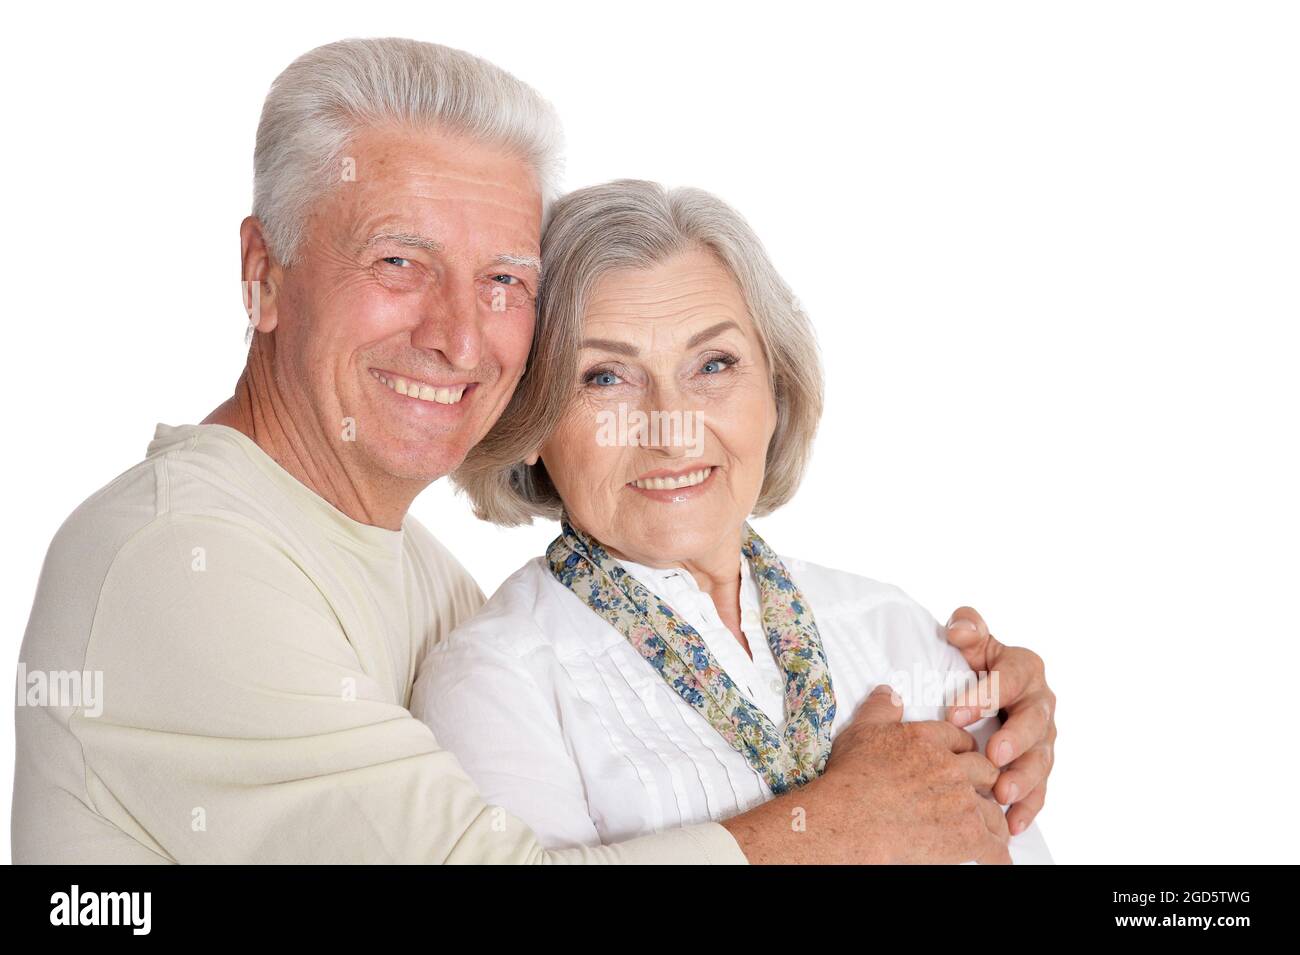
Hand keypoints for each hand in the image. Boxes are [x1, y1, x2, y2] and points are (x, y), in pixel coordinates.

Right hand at [722, 685, 1010, 863]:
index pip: (960, 738)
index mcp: (928, 739)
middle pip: (985, 770)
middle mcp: (951, 767)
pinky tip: (998, 859)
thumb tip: (889, 691)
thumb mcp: (861, 730)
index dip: (964, 749)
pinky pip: (995, 846)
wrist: (852, 818)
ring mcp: (962, 802)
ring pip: (994, 809)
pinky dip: (998, 855)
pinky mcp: (967, 836)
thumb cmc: (852, 776)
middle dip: (986, 781)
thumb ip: (881, 708)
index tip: (964, 758)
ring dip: (993, 819)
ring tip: (990, 828)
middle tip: (983, 791)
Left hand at [943, 606, 1056, 836]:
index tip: (954, 713)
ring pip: (1040, 760)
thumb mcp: (973, 641)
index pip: (1007, 680)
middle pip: (1033, 723)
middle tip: (992, 755)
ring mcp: (1043, 737)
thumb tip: (959, 628)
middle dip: (1014, 740)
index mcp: (1024, 669)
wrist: (989, 687)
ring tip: (1001, 794)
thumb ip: (968, 627)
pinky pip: (1039, 789)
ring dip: (1023, 779)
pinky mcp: (1038, 764)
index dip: (983, 696)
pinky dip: (1028, 807)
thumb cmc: (977, 662)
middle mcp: (1040, 703)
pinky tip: (1013, 824)